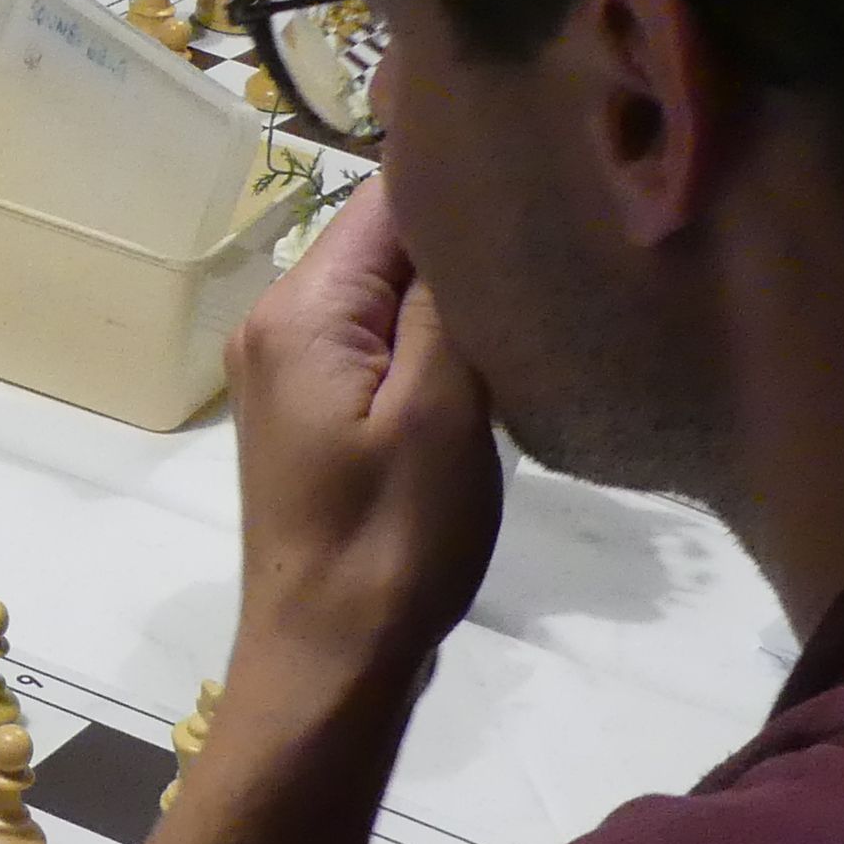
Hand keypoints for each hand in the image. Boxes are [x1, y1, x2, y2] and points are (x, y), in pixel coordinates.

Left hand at [221, 181, 501, 704]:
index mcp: (300, 309)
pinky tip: (496, 354)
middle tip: (564, 237)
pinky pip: (381, 342)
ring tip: (544, 291)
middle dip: (466, 238)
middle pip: (383, 241)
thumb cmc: (390, 541)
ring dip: (456, 294)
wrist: (329, 662)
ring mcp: (291, 370)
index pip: (385, 198)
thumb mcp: (439, 412)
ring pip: (387, 293)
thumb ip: (446, 303)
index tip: (550, 182)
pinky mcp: (317, 412)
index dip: (466, 184)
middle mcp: (279, 322)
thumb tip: (466, 208)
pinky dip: (435, 340)